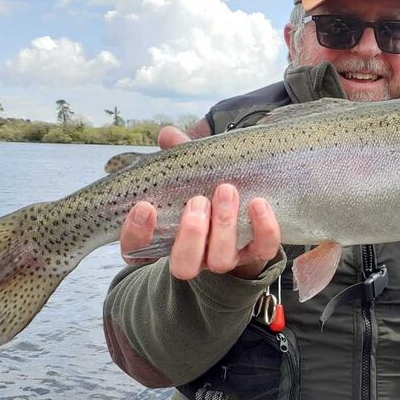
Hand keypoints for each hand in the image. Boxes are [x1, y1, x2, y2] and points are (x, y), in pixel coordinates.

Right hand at [119, 126, 281, 279]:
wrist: (245, 211)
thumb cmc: (207, 189)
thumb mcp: (190, 173)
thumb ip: (178, 156)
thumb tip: (168, 134)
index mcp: (164, 239)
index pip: (136, 250)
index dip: (136, 233)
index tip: (145, 206)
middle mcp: (193, 256)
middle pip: (183, 265)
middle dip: (191, 234)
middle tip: (198, 200)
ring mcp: (224, 258)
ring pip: (220, 260)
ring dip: (223, 226)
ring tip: (226, 190)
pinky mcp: (255, 253)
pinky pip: (262, 249)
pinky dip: (263, 228)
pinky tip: (258, 203)